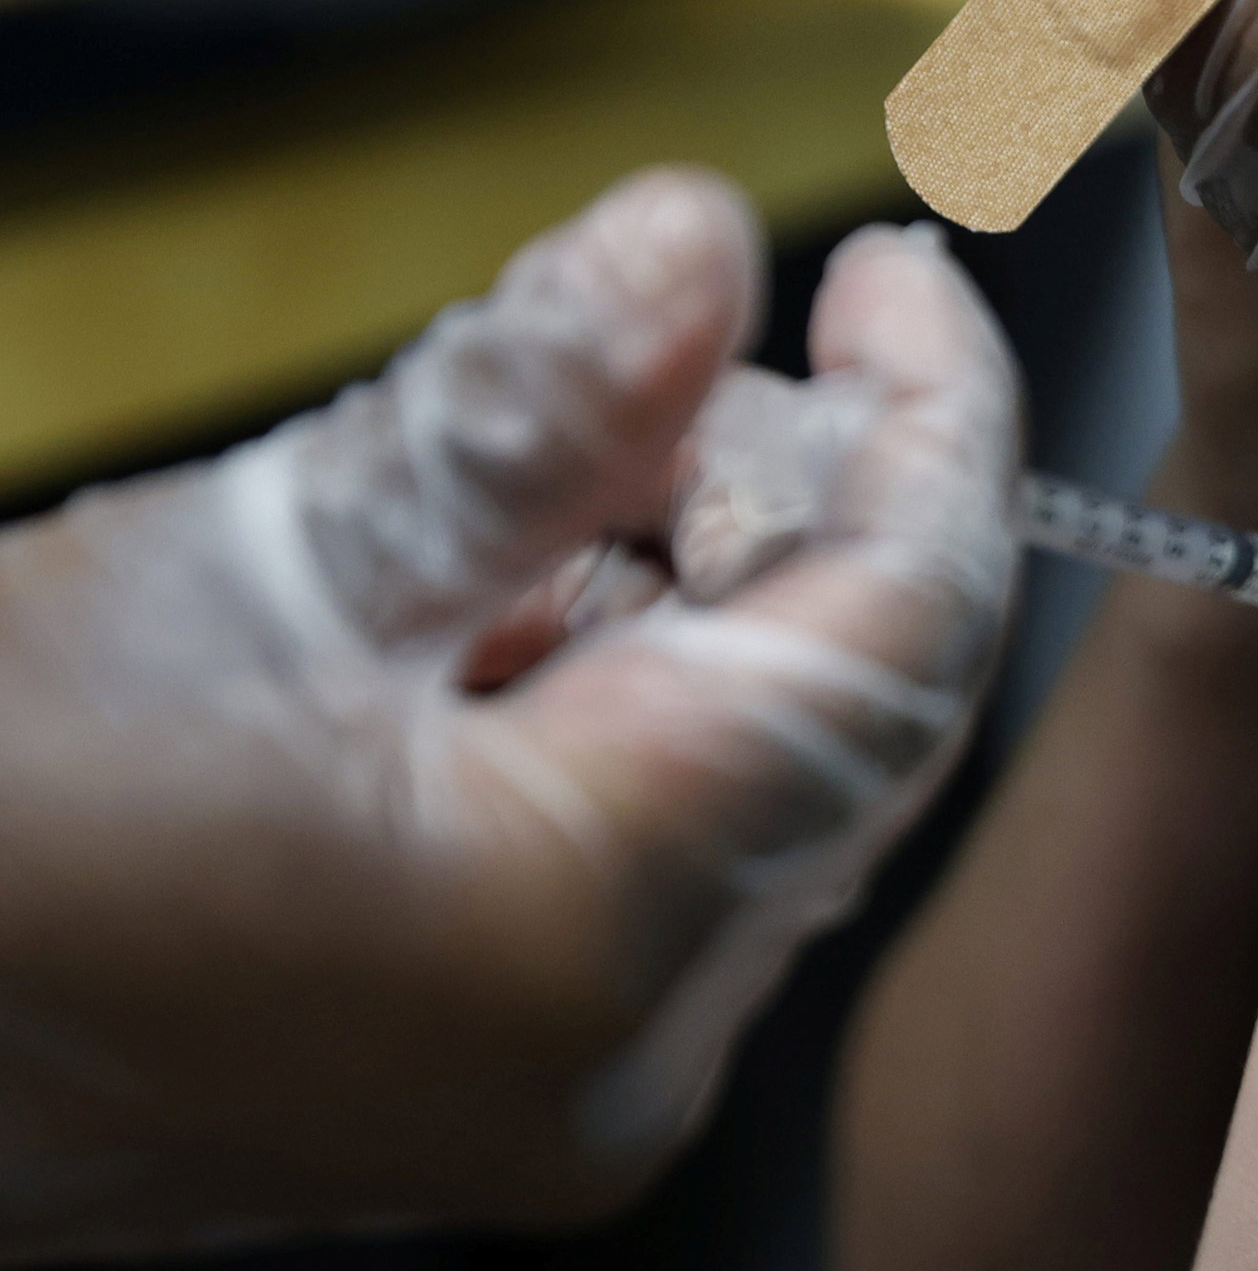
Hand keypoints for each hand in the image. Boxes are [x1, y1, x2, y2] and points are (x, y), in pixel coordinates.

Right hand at [0, 172, 1017, 1255]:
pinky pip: (662, 831)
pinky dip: (618, 679)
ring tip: (523, 484)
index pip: (904, 634)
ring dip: (686, 580)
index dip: (934, 423)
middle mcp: (637, 1049)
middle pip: (849, 703)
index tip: (893, 276)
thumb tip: (699, 244)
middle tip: (658, 361)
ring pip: (759, 759)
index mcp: (600, 926)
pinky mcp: (520, 1066)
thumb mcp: (254, 563)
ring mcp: (581, 1080)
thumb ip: (522, 412)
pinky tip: (485, 604)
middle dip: (784, 494)